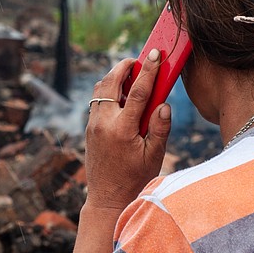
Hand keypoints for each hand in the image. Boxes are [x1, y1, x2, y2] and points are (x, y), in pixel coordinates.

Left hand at [83, 50, 172, 213]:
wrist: (108, 198)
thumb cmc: (135, 179)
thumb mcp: (154, 156)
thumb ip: (160, 128)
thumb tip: (164, 104)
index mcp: (123, 130)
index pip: (137, 91)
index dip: (148, 70)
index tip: (155, 53)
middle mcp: (104, 124)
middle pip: (110, 82)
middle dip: (124, 66)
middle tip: (138, 59)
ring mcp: (93, 126)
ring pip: (100, 90)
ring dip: (114, 77)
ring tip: (131, 75)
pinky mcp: (89, 129)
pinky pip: (96, 101)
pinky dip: (107, 91)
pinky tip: (122, 95)